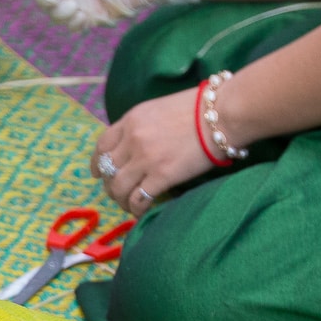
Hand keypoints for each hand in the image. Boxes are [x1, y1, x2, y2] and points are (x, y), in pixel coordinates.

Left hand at [90, 90, 215, 215]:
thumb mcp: (160, 109)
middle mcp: (133, 139)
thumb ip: (143, 126)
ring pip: (117, 187)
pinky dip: (136, 209)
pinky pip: (138, 199)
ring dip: (120, 200)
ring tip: (129, 205)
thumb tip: (136, 145)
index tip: (97, 173)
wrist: (222, 114)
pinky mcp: (162, 176)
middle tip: (117, 193)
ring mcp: (146, 158)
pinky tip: (142, 211)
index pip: (102, 145)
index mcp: (131, 119)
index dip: (97, 162)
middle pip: (107, 169)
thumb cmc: (200, 108)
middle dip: (109, 185)